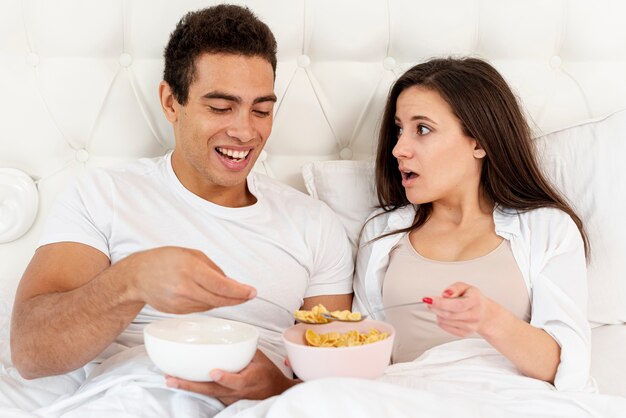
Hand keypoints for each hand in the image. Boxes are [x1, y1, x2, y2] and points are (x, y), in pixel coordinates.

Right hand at [118, 246, 255, 313]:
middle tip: (249, 296)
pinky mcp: (177, 312)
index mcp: (190, 270)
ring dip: (225, 301)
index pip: (222, 286)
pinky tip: (213, 296)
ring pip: (211, 306)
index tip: (252, 292)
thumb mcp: (191, 254)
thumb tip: (232, 284)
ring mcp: (180, 303)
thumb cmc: (164, 260)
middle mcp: (185, 289)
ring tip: (234, 294)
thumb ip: (213, 269)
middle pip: (219, 300)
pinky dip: (210, 303)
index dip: (240, 292)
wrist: (137, 276)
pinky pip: (201, 308)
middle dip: (238, 299)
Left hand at [166, 350, 298, 404]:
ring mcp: (229, 398)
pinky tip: (179, 382)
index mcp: (249, 379)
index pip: (237, 380)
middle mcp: (237, 391)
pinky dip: (193, 389)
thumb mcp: (260, 358)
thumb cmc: (267, 373)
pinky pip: (208, 395)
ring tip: (170, 379)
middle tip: (172, 379)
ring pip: (207, 393)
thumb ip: (244, 349)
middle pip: (213, 390)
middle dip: (191, 386)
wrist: (275, 392)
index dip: (226, 377)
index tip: (214, 372)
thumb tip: (227, 330)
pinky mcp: (224, 400)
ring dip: (188, 388)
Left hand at [424, 282, 498, 336]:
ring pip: (445, 321)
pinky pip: (445, 327)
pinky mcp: (464, 333)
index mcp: (475, 301)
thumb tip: (445, 294)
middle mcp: (474, 316)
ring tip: (441, 307)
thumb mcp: (465, 287)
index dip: (441, 303)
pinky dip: (441, 320)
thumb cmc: (472, 298)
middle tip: (430, 301)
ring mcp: (470, 326)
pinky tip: (445, 315)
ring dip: (438, 313)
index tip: (428, 299)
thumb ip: (454, 288)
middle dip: (435, 307)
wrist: (484, 313)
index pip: (457, 305)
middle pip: (449, 314)